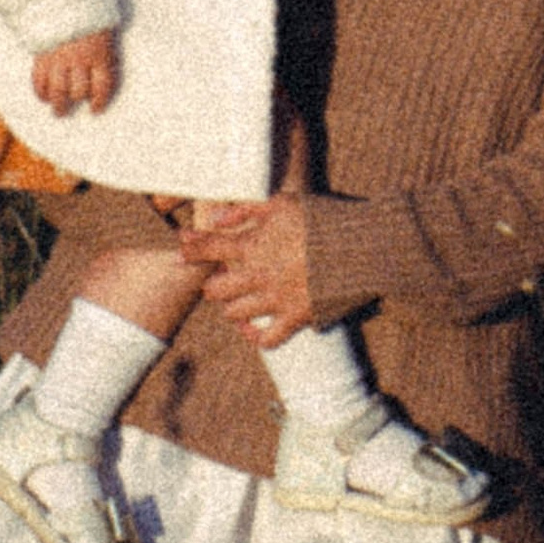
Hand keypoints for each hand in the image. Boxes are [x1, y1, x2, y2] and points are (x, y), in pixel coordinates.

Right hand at [31, 27, 118, 113]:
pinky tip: (43, 96)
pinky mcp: (41, 54)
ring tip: (58, 111)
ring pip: (58, 91)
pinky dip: (41, 92)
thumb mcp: (105, 24)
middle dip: (77, 102)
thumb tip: (105, 63)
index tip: (96, 108)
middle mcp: (80, 59)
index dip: (100, 101)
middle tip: (73, 108)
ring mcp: (58, 58)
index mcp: (100, 52)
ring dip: (58, 105)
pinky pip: (39, 80)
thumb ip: (104, 46)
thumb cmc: (88, 5)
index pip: (103, 86)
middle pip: (79, 91)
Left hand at [179, 193, 315, 344]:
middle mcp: (259, 275)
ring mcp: (275, 300)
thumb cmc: (323, 220)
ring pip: (234, 314)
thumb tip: (216, 217)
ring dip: (233, 307)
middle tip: (224, 278)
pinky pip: (265, 339)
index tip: (182, 248)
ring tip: (241, 300)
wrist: (361, 246)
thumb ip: (246, 210)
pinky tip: (254, 328)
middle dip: (214, 283)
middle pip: (215, 289)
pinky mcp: (294, 318)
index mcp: (254, 245)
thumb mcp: (283, 203)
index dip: (191, 248)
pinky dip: (256, 336)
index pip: (209, 248)